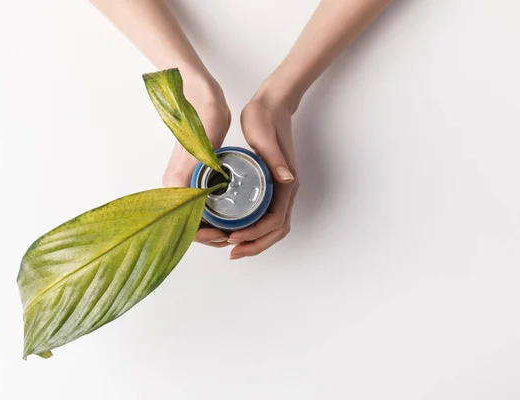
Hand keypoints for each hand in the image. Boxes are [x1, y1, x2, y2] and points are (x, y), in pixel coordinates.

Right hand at [161, 74, 232, 246]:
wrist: (200, 97)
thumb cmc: (203, 117)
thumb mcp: (206, 147)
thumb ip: (203, 173)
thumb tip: (202, 201)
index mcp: (175, 182)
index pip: (184, 221)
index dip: (203, 235)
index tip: (223, 236)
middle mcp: (174, 185)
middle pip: (188, 221)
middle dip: (210, 234)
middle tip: (233, 236)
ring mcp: (181, 181)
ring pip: (193, 214)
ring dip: (211, 226)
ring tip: (233, 230)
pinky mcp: (190, 176)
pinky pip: (198, 203)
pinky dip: (211, 213)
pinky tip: (228, 216)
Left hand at [228, 89, 298, 259]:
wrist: (272, 104)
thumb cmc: (266, 118)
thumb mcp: (265, 137)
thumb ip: (276, 158)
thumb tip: (287, 178)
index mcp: (286, 182)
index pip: (275, 221)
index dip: (255, 234)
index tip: (234, 239)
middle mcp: (286, 189)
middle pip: (276, 230)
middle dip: (255, 245)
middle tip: (232, 252)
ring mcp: (280, 189)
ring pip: (272, 226)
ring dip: (254, 241)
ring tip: (232, 247)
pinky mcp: (271, 185)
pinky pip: (266, 215)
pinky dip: (253, 228)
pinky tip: (235, 229)